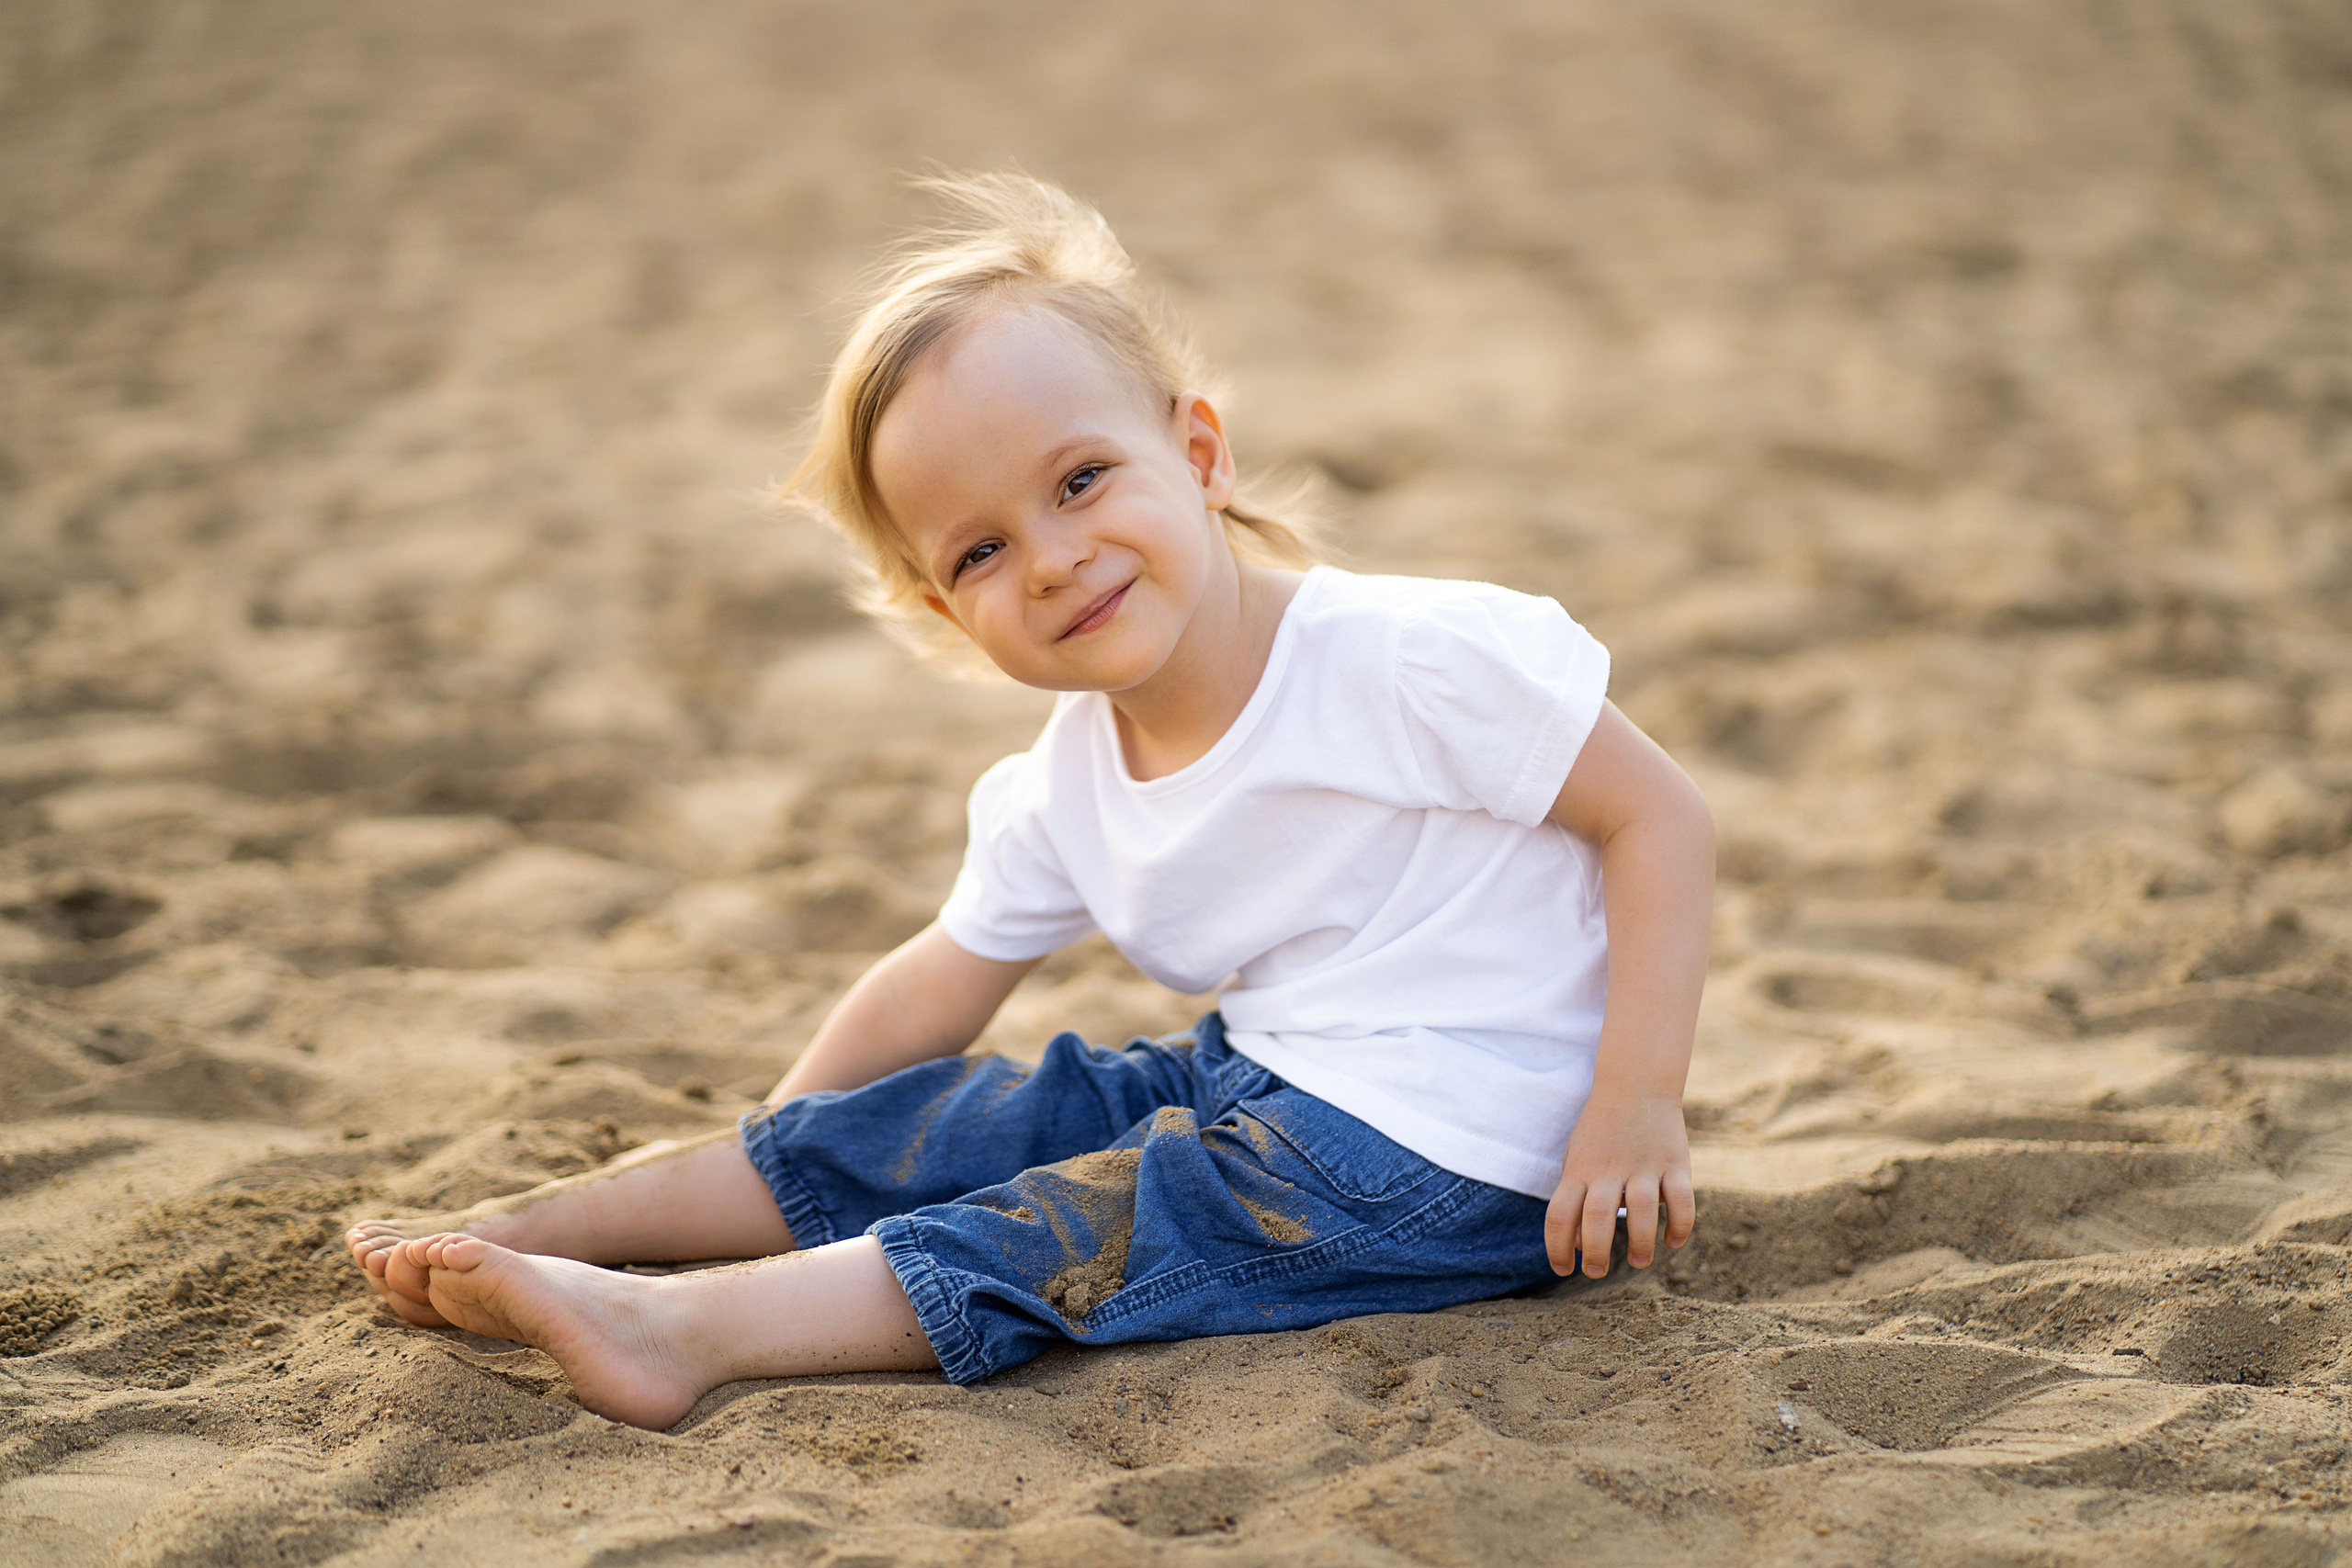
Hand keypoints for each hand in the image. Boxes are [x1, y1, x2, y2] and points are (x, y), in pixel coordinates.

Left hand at [1544, 1089, 1694, 1277]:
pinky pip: (1682, 1199)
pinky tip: (1673, 1242)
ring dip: (1640, 1244)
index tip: (1563, 1270)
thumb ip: (1574, 1202)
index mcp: (1579, 1170)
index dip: (1557, 1248)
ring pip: (1640, 1211)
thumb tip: (1578, 1249)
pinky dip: (1680, 1225)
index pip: (1559, 1215)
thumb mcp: (1577, 1162)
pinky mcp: (1675, 1163)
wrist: (1636, 1086)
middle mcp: (1609, 1169)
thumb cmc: (1600, 1134)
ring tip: (1639, 1262)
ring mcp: (1644, 1165)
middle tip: (1597, 1273)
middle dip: (1596, 1253)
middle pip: (1596, 1217)